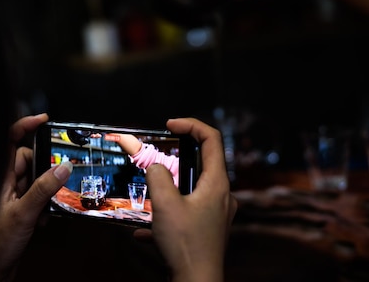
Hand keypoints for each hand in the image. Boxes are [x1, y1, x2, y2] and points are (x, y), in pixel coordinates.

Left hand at [0, 113, 72, 281]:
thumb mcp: (24, 213)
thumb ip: (44, 189)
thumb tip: (63, 167)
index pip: (10, 142)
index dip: (24, 126)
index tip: (44, 120)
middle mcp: (4, 184)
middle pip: (28, 159)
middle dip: (44, 168)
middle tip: (57, 178)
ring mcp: (12, 196)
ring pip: (36, 179)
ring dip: (46, 190)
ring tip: (47, 206)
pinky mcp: (20, 208)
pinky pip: (37, 195)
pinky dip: (45, 204)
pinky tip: (44, 219)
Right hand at [133, 118, 237, 281]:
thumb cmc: (185, 244)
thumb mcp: (164, 204)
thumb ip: (158, 177)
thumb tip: (156, 168)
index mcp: (217, 183)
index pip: (212, 139)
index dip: (191, 125)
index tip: (170, 124)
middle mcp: (222, 196)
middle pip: (202, 163)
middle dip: (175, 160)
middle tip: (155, 162)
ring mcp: (217, 214)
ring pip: (192, 190)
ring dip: (169, 191)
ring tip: (150, 201)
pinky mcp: (208, 230)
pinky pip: (187, 213)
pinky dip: (168, 215)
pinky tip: (146, 232)